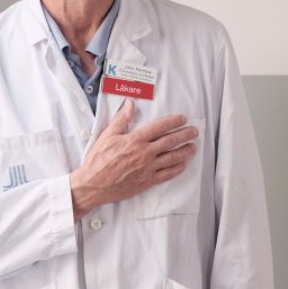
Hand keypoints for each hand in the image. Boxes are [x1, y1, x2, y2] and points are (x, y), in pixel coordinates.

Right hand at [69, 99, 197, 219]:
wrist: (93, 185)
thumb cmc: (98, 160)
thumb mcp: (107, 135)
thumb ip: (121, 119)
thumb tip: (130, 104)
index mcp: (135, 140)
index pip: (159, 127)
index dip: (173, 122)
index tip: (182, 119)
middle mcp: (144, 153)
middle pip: (170, 141)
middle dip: (184, 135)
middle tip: (194, 131)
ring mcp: (147, 168)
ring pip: (172, 158)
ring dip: (185, 151)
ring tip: (193, 147)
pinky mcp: (147, 181)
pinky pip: (166, 174)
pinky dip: (177, 169)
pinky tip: (183, 165)